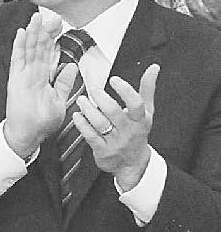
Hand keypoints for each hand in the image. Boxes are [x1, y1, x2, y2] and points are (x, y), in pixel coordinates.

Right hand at [3, 11, 75, 157]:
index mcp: (42, 77)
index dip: (53, 38)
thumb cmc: (42, 121)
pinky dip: (19, 46)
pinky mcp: (15, 80)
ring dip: (32, 33)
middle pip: (38, 48)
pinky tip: (21, 33)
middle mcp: (32, 73)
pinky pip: (17, 60)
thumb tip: (71, 65)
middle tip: (51, 16)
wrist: (29, 135)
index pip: (48, 53)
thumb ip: (64, 83)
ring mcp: (22, 76)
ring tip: (36, 17)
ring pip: (28, 50)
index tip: (59, 24)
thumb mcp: (60, 100)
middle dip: (44, 31)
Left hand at [72, 65, 158, 190]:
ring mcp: (115, 142)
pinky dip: (82, 124)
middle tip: (91, 88)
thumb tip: (153, 68)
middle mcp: (128, 131)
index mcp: (141, 120)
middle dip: (100, 98)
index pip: (136, 104)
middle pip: (114, 112)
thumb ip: (147, 89)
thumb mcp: (147, 112)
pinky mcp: (102, 151)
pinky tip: (77, 115)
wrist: (133, 163)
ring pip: (100, 123)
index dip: (125, 90)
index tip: (113, 79)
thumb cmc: (137, 132)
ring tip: (81, 100)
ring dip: (88, 109)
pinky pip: (90, 136)